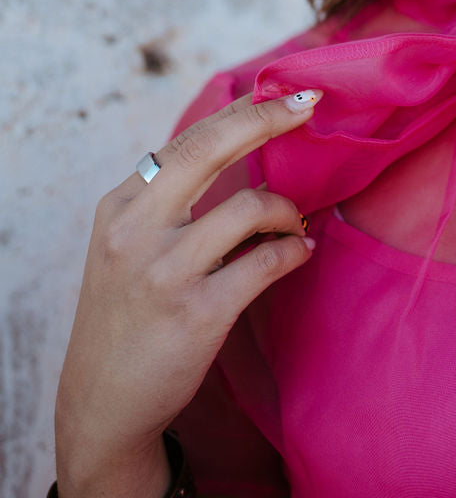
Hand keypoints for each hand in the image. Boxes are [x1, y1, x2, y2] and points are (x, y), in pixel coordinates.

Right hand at [55, 90, 319, 497]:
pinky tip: (300, 253)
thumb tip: (240, 143)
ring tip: (296, 224)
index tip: (286, 95)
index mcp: (120, 205)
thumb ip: (169, 200)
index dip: (244, 110)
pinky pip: (267, 262)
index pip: (190, 138)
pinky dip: (294, 251)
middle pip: (212, 148)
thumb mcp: (127, 245)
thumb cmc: (128, 315)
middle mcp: (135, 229)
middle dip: (270, 118)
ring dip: (288, 211)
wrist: (102, 403)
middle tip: (310, 107)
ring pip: (251, 207)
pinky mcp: (198, 312)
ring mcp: (165, 271)